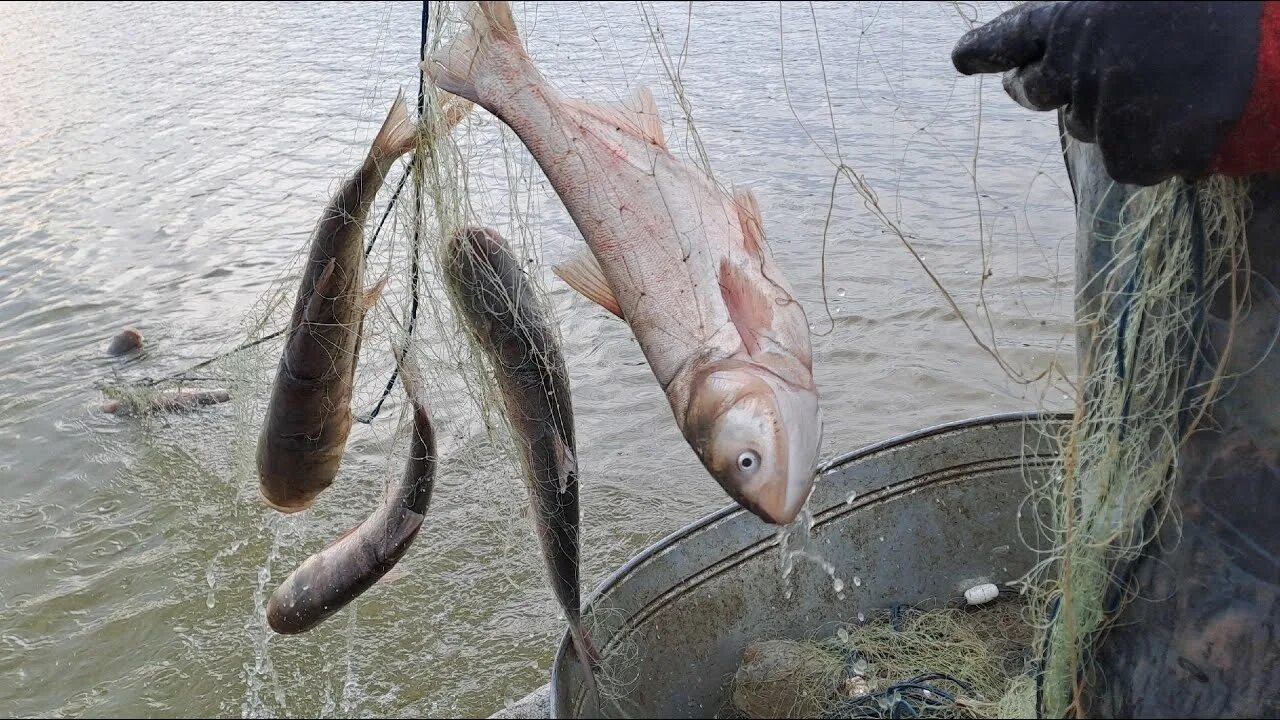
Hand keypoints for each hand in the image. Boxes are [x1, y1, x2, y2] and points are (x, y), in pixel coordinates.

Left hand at [952, 1, 1276, 185]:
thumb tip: (1046, 49)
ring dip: (1110, 115)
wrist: (1276, 44)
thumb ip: (1088, 22)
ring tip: (1165, 87)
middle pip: (1032, 90)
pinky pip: (1126, 164)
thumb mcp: (1131, 2)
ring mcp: (1102, 111)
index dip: (982, 50)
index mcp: (1069, 15)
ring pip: (1083, 128)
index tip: (965, 59)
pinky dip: (1150, 151)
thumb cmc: (1207, 8)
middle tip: (1080, 77)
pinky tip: (1184, 123)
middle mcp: (1075, 63)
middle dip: (1043, 86)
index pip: (1005, 38)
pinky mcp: (1133, 153)